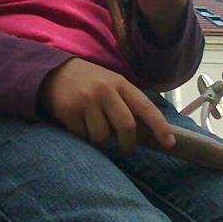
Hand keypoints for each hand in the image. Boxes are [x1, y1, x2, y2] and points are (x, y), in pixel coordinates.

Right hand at [38, 58, 175, 151]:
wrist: (52, 72)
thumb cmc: (88, 82)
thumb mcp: (110, 83)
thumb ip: (126, 102)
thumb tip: (147, 132)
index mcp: (120, 83)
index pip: (145, 107)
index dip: (159, 126)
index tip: (169, 143)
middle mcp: (105, 90)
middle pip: (126, 126)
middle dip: (127, 144)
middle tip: (124, 149)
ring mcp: (86, 100)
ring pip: (102, 136)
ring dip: (100, 141)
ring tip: (95, 131)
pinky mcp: (69, 110)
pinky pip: (82, 136)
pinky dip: (83, 137)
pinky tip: (79, 125)